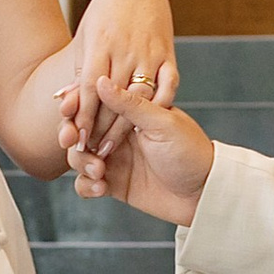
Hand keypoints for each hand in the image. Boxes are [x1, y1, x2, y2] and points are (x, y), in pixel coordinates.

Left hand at [59, 0, 177, 153]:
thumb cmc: (105, 17)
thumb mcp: (87, 39)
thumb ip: (80, 71)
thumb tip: (64, 102)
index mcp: (101, 45)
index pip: (91, 88)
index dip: (84, 117)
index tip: (78, 141)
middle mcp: (125, 50)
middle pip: (113, 99)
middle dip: (101, 129)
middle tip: (92, 155)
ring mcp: (149, 52)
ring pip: (139, 97)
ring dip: (126, 126)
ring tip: (113, 149)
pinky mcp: (168, 54)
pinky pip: (168, 85)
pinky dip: (160, 106)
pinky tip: (149, 126)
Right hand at [59, 75, 217, 228]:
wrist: (205, 193)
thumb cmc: (191, 152)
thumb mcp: (163, 124)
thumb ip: (130, 104)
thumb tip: (101, 80)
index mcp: (131, 112)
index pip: (94, 101)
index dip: (75, 103)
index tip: (67, 108)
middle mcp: (118, 133)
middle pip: (79, 129)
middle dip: (70, 135)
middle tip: (72, 142)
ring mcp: (115, 159)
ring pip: (79, 157)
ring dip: (80, 163)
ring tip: (99, 171)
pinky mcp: (114, 184)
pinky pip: (86, 183)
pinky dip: (86, 185)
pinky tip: (99, 187)